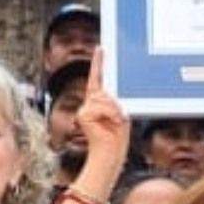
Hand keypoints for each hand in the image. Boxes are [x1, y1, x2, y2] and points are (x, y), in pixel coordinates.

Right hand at [78, 48, 130, 162]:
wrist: (110, 154)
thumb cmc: (116, 138)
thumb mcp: (120, 114)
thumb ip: (114, 102)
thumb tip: (108, 96)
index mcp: (98, 103)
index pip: (97, 79)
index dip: (98, 63)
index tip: (100, 49)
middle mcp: (89, 104)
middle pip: (105, 91)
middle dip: (116, 103)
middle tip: (120, 119)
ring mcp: (84, 109)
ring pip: (104, 98)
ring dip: (115, 110)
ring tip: (116, 122)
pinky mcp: (83, 114)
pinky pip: (102, 106)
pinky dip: (111, 114)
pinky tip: (112, 123)